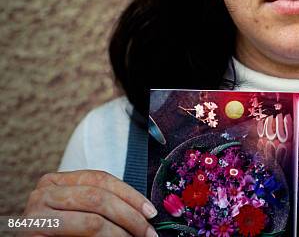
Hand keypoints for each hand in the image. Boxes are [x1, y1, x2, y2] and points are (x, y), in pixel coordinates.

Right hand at [22, 170, 157, 236]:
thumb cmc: (63, 235)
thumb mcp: (82, 214)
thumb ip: (104, 207)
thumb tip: (144, 213)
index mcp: (57, 181)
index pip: (101, 179)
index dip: (131, 194)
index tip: (151, 211)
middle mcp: (44, 192)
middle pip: (99, 197)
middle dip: (130, 216)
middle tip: (148, 232)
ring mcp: (36, 214)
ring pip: (92, 220)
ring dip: (120, 233)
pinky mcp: (35, 235)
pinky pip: (82, 236)